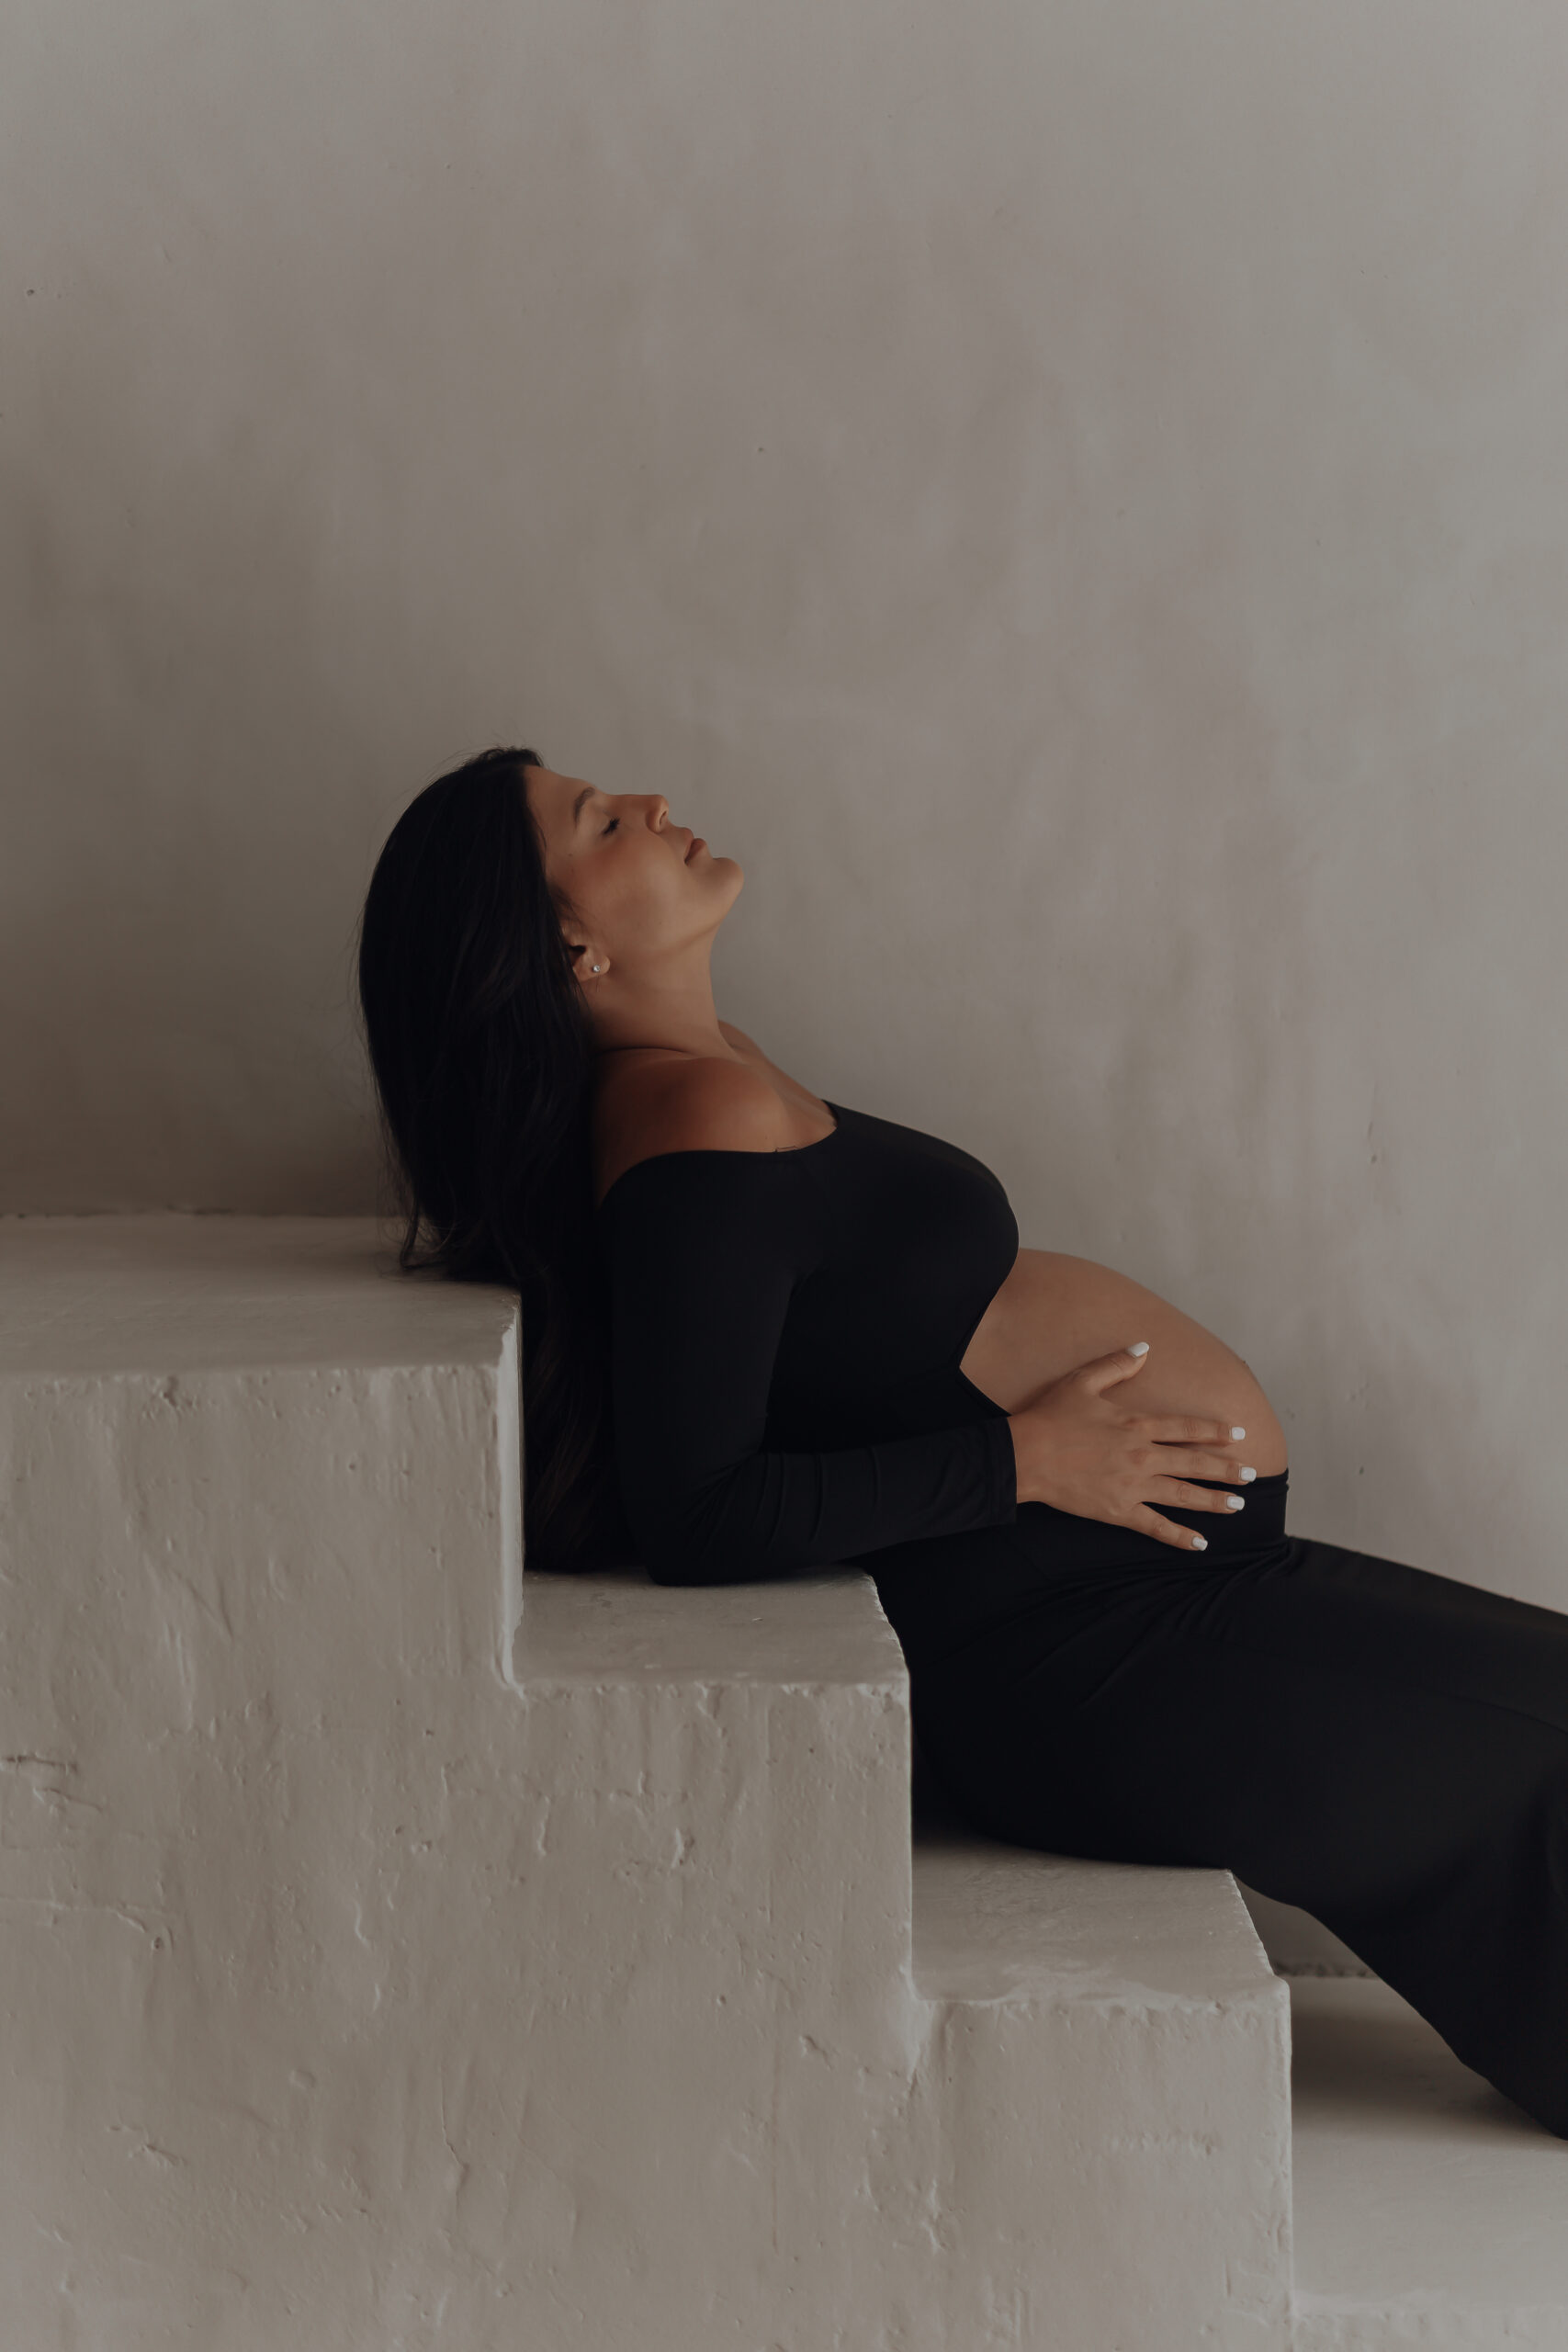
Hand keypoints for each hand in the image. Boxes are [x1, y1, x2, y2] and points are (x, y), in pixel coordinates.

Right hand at [1006, 1343, 1253, 1551]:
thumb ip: (1116, 1364)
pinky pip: (1156, 1526)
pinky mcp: (1119, 1510)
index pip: (1186, 1427)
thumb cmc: (1050, 1416)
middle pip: (1193, 1462)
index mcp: (1136, 1424)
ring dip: (1214, 1500)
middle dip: (1226, 1469)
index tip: (1238, 1433)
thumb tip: (1144, 1347)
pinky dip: (1179, 1536)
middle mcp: (1142, 1455)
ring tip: (1238, 1505)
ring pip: (1183, 1494)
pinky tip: (1200, 1543)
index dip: (1214, 1430)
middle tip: (1251, 1475)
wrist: (1025, 1455)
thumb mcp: (1082, 1381)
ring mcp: (1133, 1485)